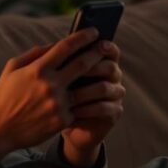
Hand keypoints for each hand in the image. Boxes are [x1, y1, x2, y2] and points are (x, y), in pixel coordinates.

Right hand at [0, 27, 105, 157]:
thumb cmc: (4, 96)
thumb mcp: (12, 69)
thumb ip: (34, 54)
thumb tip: (56, 44)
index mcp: (37, 70)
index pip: (65, 47)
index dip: (83, 37)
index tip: (94, 31)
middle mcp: (50, 85)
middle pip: (83, 64)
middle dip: (97, 52)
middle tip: (106, 47)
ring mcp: (58, 104)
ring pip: (88, 87)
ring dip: (99, 77)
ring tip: (107, 70)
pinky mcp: (63, 120)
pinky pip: (80, 106)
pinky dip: (88, 99)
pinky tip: (96, 93)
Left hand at [62, 41, 124, 167]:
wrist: (62, 124)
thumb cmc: (55, 96)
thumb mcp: (53, 77)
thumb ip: (55, 60)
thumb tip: (52, 45)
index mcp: (100, 63)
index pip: (110, 51)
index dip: (106, 47)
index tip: (97, 43)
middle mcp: (111, 77)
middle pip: (110, 67)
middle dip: (93, 67)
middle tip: (76, 70)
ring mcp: (114, 95)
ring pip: (107, 88)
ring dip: (87, 90)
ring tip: (69, 94)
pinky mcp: (113, 113)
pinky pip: (105, 108)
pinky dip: (89, 108)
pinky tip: (74, 110)